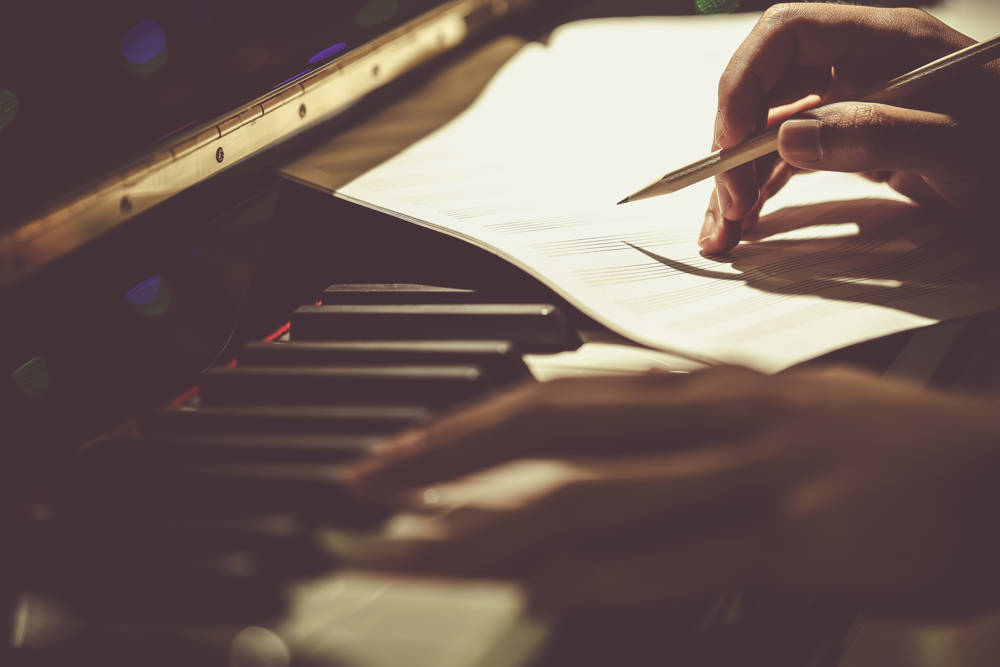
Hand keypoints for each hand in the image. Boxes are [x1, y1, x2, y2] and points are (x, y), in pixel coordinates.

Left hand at [349, 367, 999, 614]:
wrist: (995, 473)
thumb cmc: (886, 454)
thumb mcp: (773, 420)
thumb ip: (688, 437)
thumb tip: (607, 463)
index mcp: (707, 388)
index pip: (560, 393)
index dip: (472, 422)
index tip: (404, 453)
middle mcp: (712, 416)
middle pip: (551, 421)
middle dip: (446, 453)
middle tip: (366, 483)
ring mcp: (748, 476)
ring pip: (588, 493)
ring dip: (486, 522)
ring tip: (406, 546)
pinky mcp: (791, 540)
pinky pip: (665, 558)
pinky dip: (585, 570)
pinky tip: (523, 583)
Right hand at [699, 4, 999, 254]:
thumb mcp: (958, 147)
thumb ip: (874, 134)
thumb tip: (786, 139)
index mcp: (883, 41)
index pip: (785, 34)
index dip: (743, 82)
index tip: (730, 145)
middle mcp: (859, 64)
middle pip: (765, 88)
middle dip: (731, 147)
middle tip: (727, 209)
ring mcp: (853, 101)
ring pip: (769, 128)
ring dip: (738, 177)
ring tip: (722, 232)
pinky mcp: (853, 137)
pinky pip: (789, 155)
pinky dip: (762, 188)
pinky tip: (749, 221)